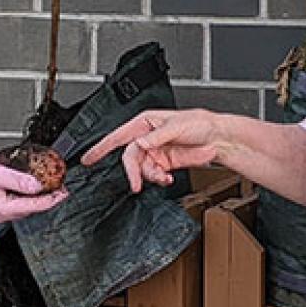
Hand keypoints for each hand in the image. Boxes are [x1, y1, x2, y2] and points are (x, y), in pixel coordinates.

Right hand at [0, 156, 67, 223]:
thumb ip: (18, 180)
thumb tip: (38, 185)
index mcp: (4, 209)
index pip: (36, 205)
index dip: (53, 198)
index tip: (65, 190)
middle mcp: (2, 215)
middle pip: (32, 208)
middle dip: (48, 198)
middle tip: (61, 186)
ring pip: (25, 207)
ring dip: (38, 197)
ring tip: (49, 186)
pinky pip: (16, 204)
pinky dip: (26, 197)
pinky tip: (30, 188)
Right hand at [80, 109, 222, 192]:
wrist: (218, 138)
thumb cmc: (200, 123)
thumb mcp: (176, 126)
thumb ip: (156, 137)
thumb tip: (139, 145)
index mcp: (145, 122)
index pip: (118, 136)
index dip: (101, 147)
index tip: (87, 159)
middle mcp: (147, 138)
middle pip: (130, 158)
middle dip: (133, 172)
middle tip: (136, 184)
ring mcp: (155, 152)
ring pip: (142, 169)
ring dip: (150, 177)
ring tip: (164, 177)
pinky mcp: (164, 164)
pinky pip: (154, 176)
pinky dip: (159, 180)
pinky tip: (168, 178)